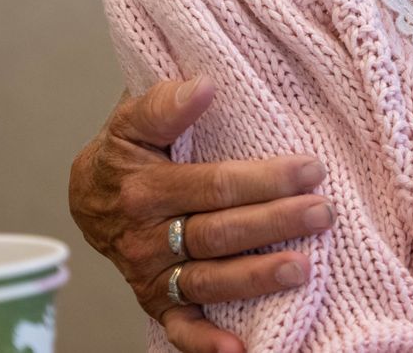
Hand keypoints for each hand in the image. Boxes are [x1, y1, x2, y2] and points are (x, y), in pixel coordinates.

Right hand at [68, 79, 332, 352]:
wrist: (89, 195)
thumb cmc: (127, 150)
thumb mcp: (133, 120)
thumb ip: (164, 103)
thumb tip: (205, 86)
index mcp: (144, 190)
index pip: (215, 186)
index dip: (265, 179)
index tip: (312, 168)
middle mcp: (146, 238)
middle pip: (219, 233)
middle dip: (275, 223)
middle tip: (322, 212)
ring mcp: (152, 274)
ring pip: (209, 279)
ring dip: (256, 277)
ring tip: (303, 269)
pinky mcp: (157, 300)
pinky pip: (179, 327)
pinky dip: (206, 342)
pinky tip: (241, 348)